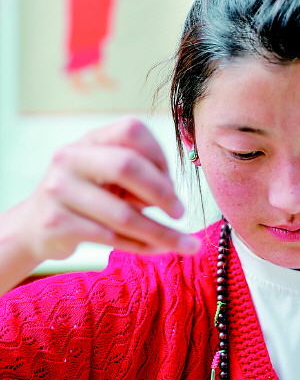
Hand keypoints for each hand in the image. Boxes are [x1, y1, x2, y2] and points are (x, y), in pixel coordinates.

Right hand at [13, 116, 198, 263]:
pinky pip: (110, 238)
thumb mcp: (108, 175)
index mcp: (90, 140)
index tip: (172, 182)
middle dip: (162, 192)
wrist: (34, 226)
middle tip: (180, 212)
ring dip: (160, 232)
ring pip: (122, 214)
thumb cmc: (87, 197)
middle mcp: (70, 158)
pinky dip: (141, 246)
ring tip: (184, 243)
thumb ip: (138, 175)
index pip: (132, 130)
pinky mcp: (57, 223)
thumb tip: (173, 198)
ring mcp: (59, 190)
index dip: (159, 155)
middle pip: (127, 166)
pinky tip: (157, 249)